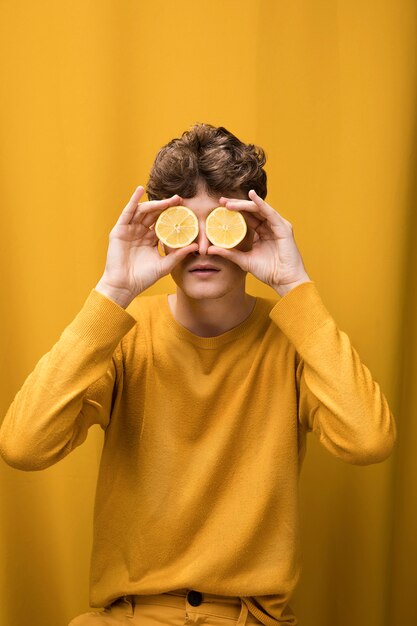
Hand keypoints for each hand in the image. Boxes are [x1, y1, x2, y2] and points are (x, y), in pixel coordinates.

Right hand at [95, 186, 197, 306]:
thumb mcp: (165, 265)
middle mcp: (140, 232)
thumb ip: (179, 255)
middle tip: (180, 199)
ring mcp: (129, 230)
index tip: (186, 208)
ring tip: (167, 200)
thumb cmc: (143, 278)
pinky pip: (127, 212)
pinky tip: (139, 190)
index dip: (173, 215)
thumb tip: (197, 246)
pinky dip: (133, 200)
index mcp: (150, 239)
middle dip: (166, 206)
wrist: (124, 286)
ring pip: (143, 211)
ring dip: (155, 203)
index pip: (163, 223)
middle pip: (154, 214)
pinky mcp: (119, 230)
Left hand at [208, 190, 310, 296]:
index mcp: (261, 232)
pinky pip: (270, 213)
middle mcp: (270, 226)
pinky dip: (261, 204)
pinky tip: (252, 196)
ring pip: (259, 209)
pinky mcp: (284, 228)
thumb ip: (229, 253)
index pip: (246, 217)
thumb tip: (209, 249)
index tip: (218, 206)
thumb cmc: (268, 272)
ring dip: (244, 204)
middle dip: (236, 204)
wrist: (284, 281)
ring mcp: (277, 226)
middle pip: (252, 210)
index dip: (233, 211)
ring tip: (229, 203)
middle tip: (221, 201)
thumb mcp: (244, 260)